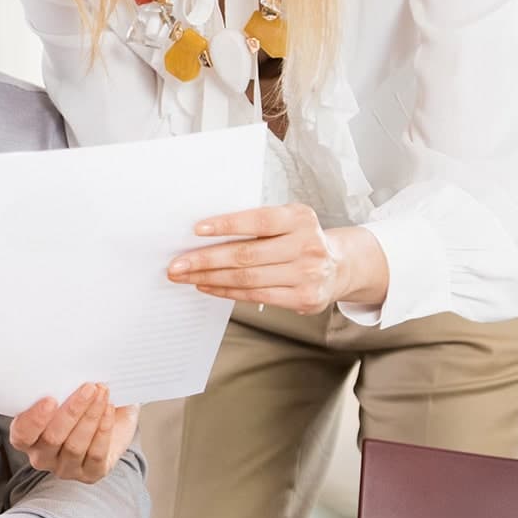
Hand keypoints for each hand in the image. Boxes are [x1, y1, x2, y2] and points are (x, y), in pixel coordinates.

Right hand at [9, 383, 139, 482]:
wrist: (111, 420)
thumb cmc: (81, 402)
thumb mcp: (66, 391)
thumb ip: (60, 383)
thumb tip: (66, 363)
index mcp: (26, 437)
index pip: (22, 434)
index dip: (34, 419)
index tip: (50, 399)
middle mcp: (42, 457)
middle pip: (52, 438)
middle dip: (72, 410)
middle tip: (89, 387)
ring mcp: (65, 468)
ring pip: (75, 445)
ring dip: (91, 416)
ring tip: (102, 392)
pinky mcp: (90, 474)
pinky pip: (95, 454)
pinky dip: (104, 429)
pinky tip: (109, 410)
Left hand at [168, 205, 386, 314]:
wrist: (340, 266)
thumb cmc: (301, 239)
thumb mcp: (288, 220)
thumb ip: (257, 224)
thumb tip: (204, 232)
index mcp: (301, 219)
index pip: (259, 221)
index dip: (227, 225)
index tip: (197, 230)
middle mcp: (308, 246)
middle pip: (247, 254)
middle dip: (206, 259)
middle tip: (177, 263)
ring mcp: (308, 275)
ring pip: (248, 278)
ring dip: (210, 278)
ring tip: (185, 276)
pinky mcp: (304, 299)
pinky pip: (256, 295)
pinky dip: (227, 291)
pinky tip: (207, 287)